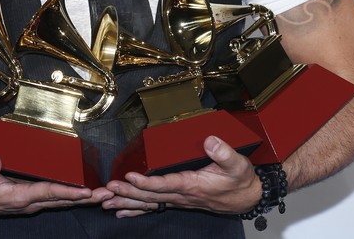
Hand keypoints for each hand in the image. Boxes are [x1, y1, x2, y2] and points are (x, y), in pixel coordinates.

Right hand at [0, 154, 112, 217]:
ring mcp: (32, 202)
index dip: (69, 192)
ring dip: (84, 198)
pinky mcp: (33, 198)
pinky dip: (73, 195)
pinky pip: (57, 197)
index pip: (50, 193)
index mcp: (19, 196)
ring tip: (105, 194)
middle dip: (87, 198)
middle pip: (63, 199)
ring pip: (63, 200)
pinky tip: (85, 192)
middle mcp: (30, 202)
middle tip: (109, 194)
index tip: (87, 192)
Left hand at [102, 136, 259, 217]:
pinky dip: (137, 209)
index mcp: (192, 185)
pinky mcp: (178, 200)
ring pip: (149, 203)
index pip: (164, 184)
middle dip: (127, 193)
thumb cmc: (240, 179)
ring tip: (107, 203)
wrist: (246, 197)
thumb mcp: (238, 164)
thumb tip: (210, 141)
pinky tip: (123, 212)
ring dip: (127, 202)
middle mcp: (182, 195)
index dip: (146, 182)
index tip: (129, 177)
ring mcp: (179, 199)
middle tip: (108, 189)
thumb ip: (224, 152)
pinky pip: (154, 206)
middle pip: (150, 196)